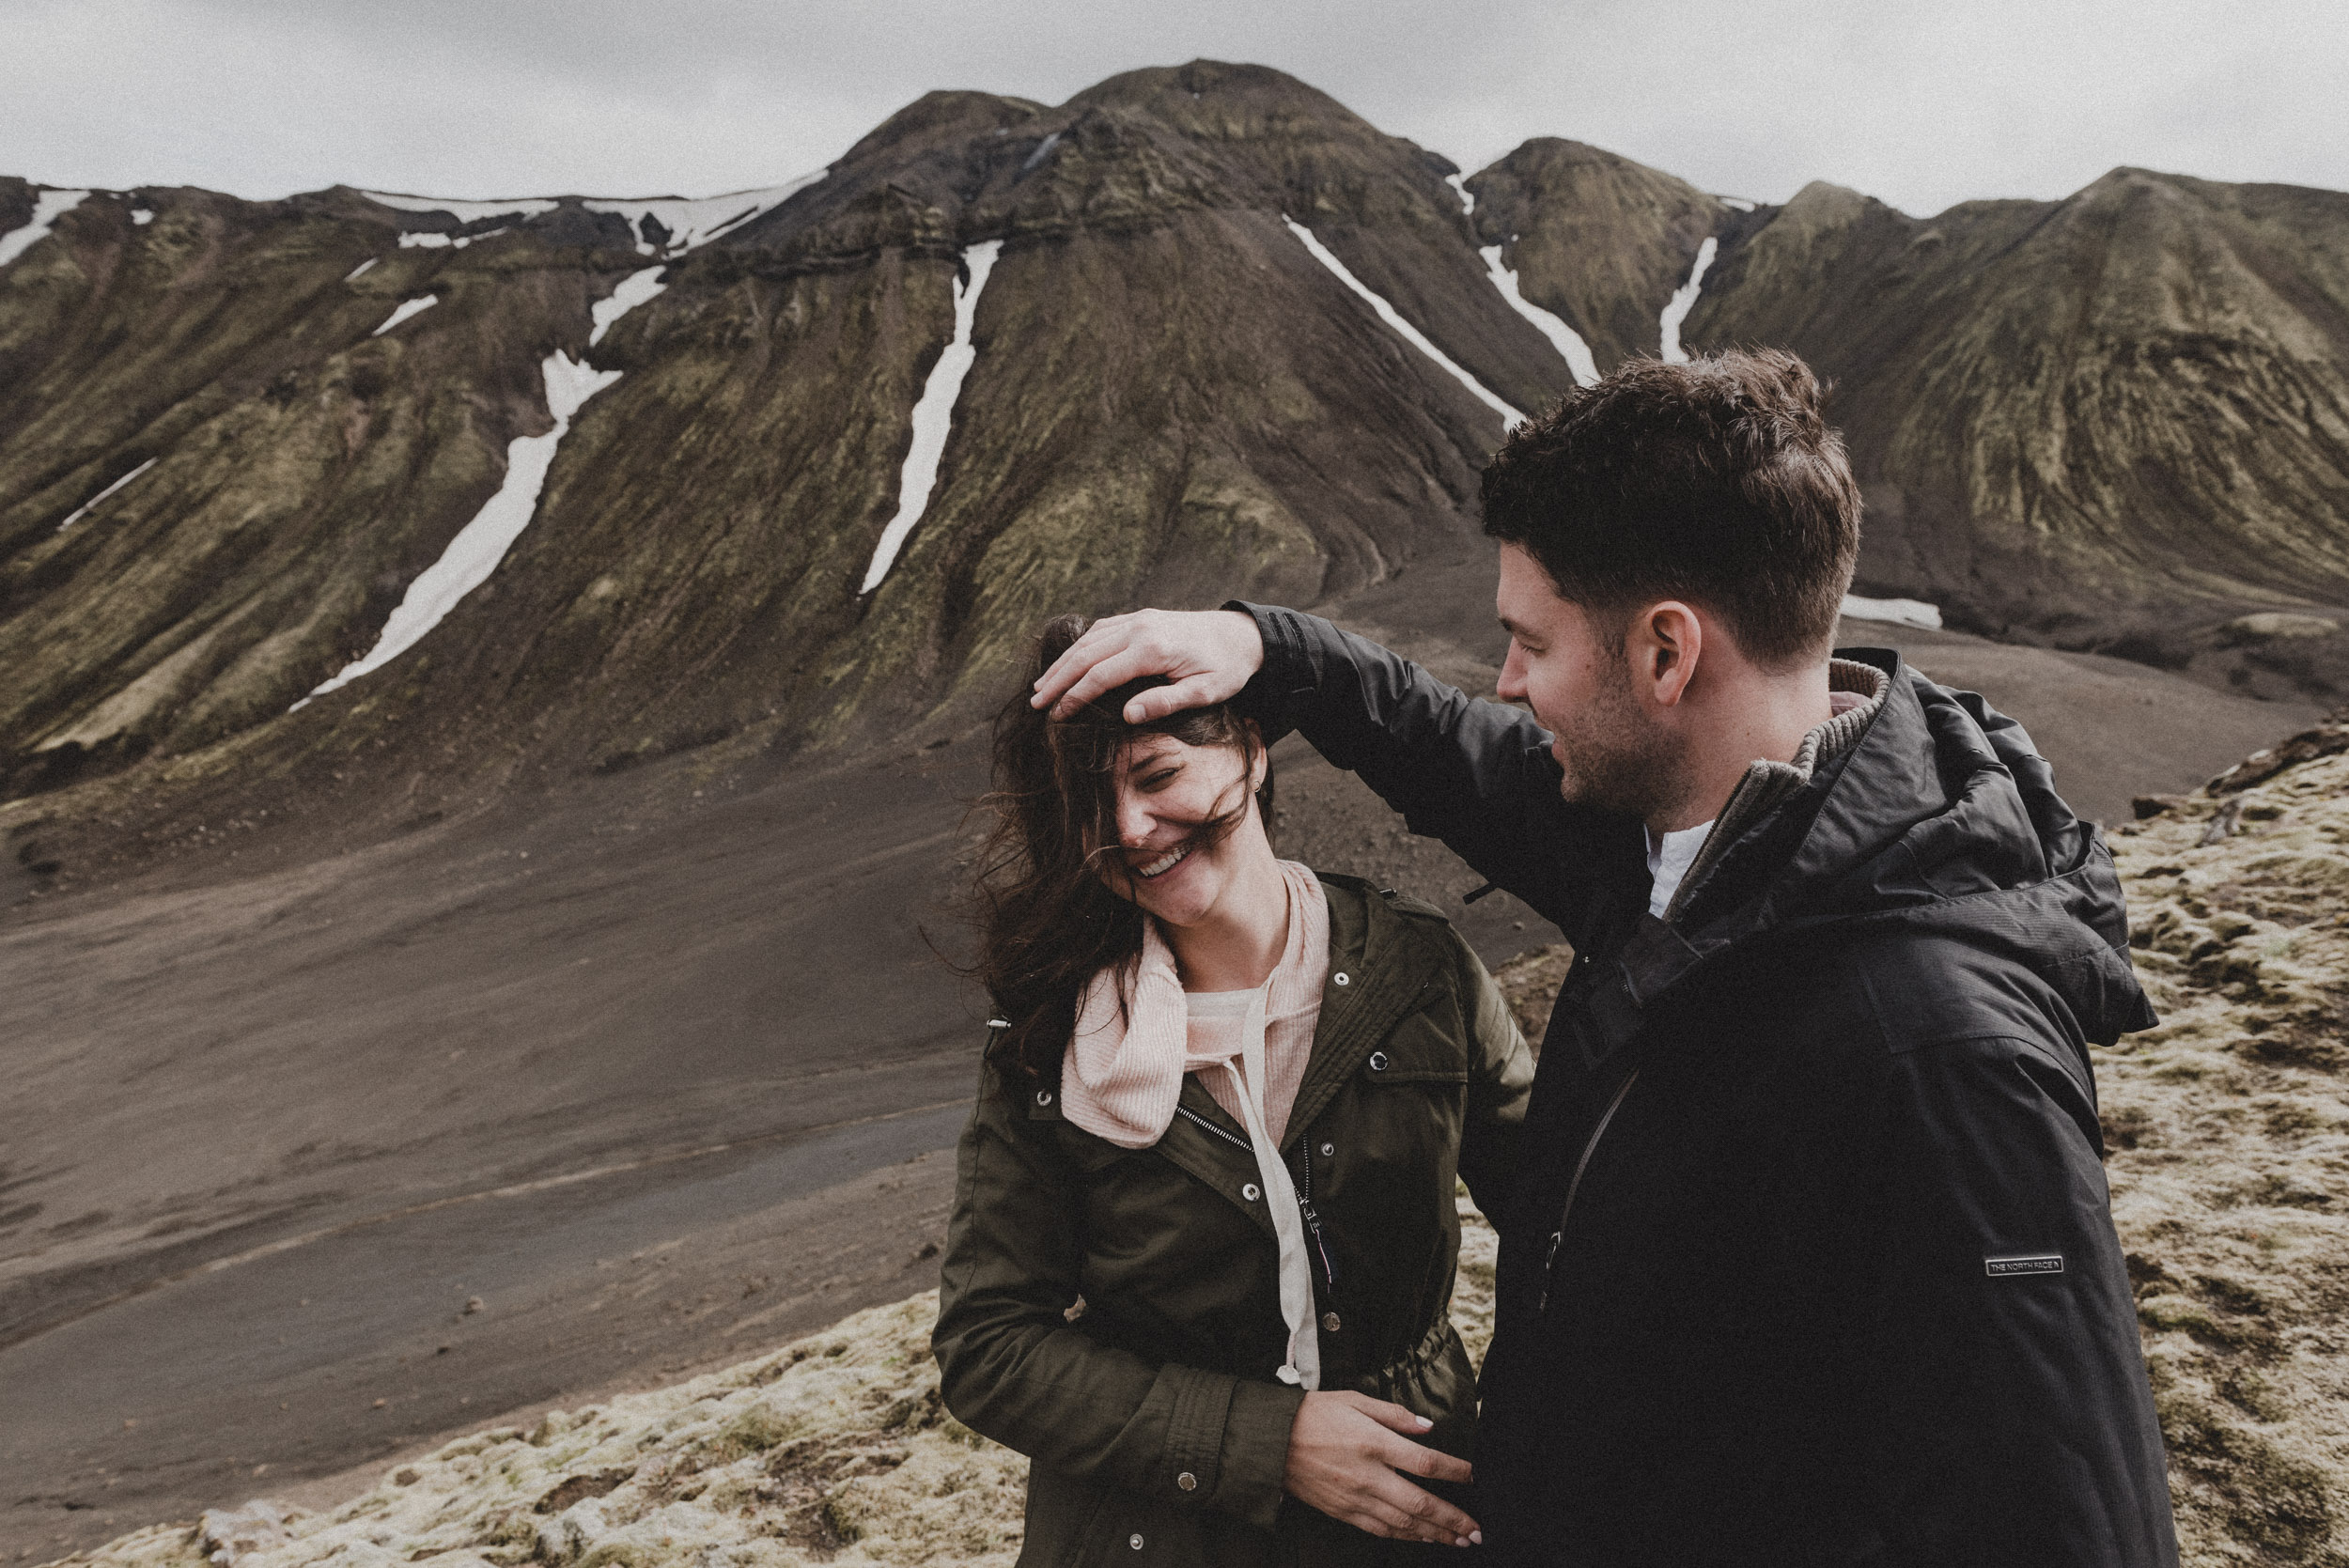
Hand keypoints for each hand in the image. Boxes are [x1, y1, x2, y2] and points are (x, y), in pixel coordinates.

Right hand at [1030, 609, 1264, 721]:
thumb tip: (1127, 716)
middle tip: (1036, 702)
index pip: (1100, 676)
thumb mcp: (1205, 693)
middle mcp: (1139, 628)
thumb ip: (1165, 703)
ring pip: (1089, 640)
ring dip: (1063, 662)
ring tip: (1042, 685)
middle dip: (1057, 679)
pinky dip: (1081, 646)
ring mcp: (1139, 619)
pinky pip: (1102, 629)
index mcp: (1152, 650)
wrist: (1244, 635)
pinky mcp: (1141, 617)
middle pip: (1085, 655)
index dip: (1074, 697)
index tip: (1057, 716)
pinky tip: (1069, 662)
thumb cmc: (1227, 669)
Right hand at [1283, 1390, 1479, 1546]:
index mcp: (1373, 1442)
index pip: (1425, 1462)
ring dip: (1434, 1534)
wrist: (1271, 1440)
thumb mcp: (1354, 1399)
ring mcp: (1355, 1498)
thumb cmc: (1313, 1414)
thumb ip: (1394, 1414)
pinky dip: (1404, 1537)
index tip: (1473, 1476)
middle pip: (1420, 1503)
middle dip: (1452, 1520)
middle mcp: (1368, 1475)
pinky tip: (1421, 1538)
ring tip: (1458, 1540)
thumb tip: (1428, 1426)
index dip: (1454, 1471)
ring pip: (1403, 1524)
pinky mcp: (1342, 1511)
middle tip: (1476, 1531)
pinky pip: (1380, 1530)